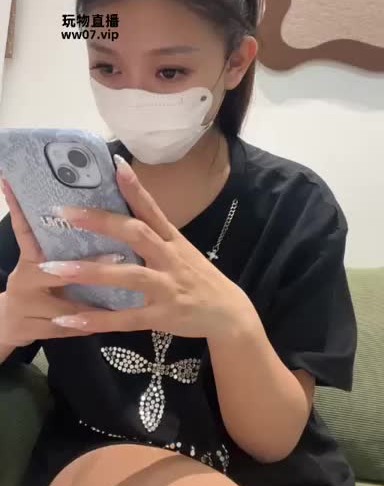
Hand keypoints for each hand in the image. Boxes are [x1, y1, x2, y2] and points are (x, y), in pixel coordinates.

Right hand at [0, 179, 120, 346]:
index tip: (54, 203)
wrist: (5, 325)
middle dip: (89, 267)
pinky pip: (66, 329)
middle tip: (119, 256)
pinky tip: (110, 321)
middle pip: (54, 272)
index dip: (31, 214)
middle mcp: (23, 279)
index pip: (27, 231)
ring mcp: (24, 307)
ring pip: (65, 305)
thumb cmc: (31, 285)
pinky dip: (88, 325)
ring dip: (95, 301)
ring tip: (127, 292)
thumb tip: (87, 208)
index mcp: (28, 258)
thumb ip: (57, 241)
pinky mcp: (31, 330)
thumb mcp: (39, 261)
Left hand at [41, 155, 253, 339]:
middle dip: (101, 222)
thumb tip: (119, 216)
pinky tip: (67, 319)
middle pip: (136, 234)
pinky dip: (96, 320)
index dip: (134, 187)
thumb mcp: (180, 250)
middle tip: (64, 212)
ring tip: (53, 268)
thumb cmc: (198, 278)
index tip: (114, 165)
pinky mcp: (162, 316)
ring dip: (90, 271)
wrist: (228, 314)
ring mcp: (166, 287)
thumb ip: (153, 235)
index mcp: (172, 239)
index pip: (151, 208)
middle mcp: (169, 258)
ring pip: (127, 276)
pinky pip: (124, 319)